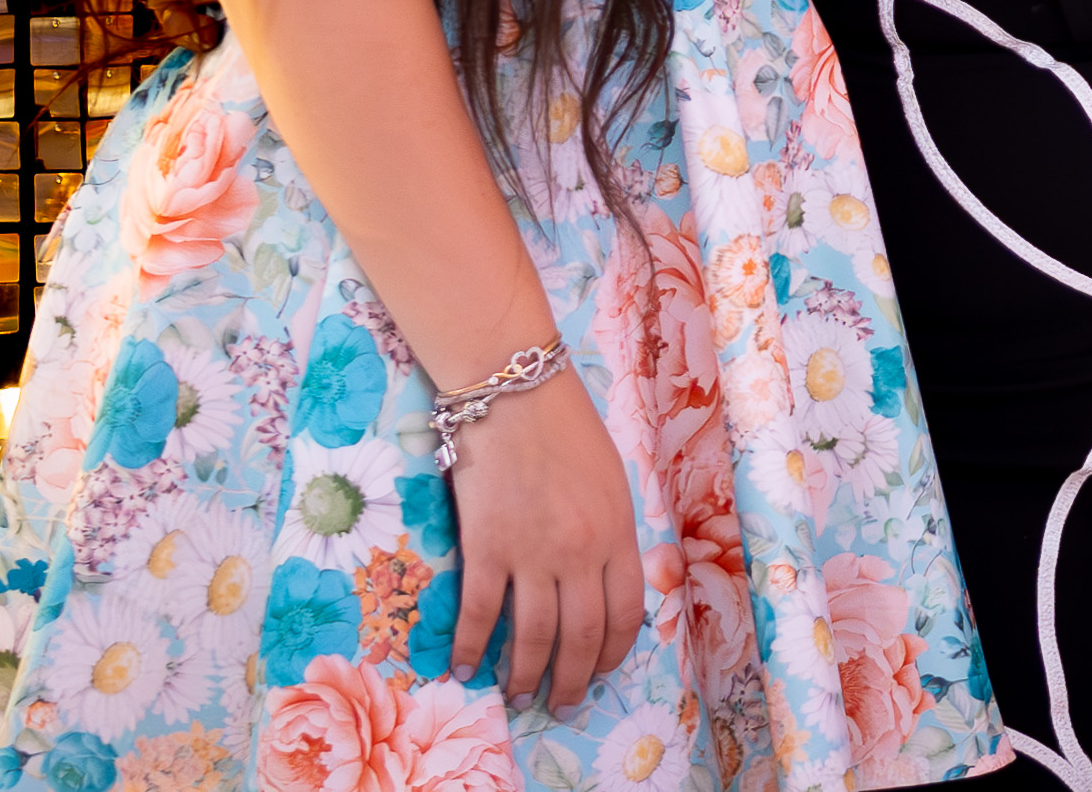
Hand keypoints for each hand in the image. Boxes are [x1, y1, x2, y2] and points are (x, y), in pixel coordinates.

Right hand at [445, 368, 645, 715]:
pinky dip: (471, 646)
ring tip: (518, 694)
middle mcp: (580, 551)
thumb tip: (602, 576)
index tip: (599, 672)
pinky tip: (466, 666)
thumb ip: (610, 531)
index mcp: (617, 533)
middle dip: (571, 677)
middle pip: (581, 635)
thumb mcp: (611, 479)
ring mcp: (532, 552)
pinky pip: (479, 612)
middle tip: (559, 702)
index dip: (612, 653)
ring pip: (533, 635)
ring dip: (525, 674)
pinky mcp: (486, 546)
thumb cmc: (565, 425)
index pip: (625, 614)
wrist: (514, 389)